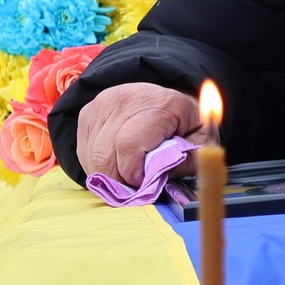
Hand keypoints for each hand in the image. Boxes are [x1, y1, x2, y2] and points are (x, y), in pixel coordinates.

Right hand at [76, 82, 204, 185]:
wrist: (166, 97)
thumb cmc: (186, 123)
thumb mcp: (201, 140)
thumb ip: (187, 161)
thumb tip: (159, 180)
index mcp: (159, 104)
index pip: (129, 146)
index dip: (133, 175)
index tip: (145, 185)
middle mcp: (124, 100)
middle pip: (104, 155)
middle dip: (118, 182)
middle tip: (134, 188)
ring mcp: (101, 106)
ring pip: (91, 156)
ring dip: (106, 176)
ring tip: (126, 176)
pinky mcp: (87, 114)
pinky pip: (84, 152)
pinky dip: (97, 167)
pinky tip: (115, 166)